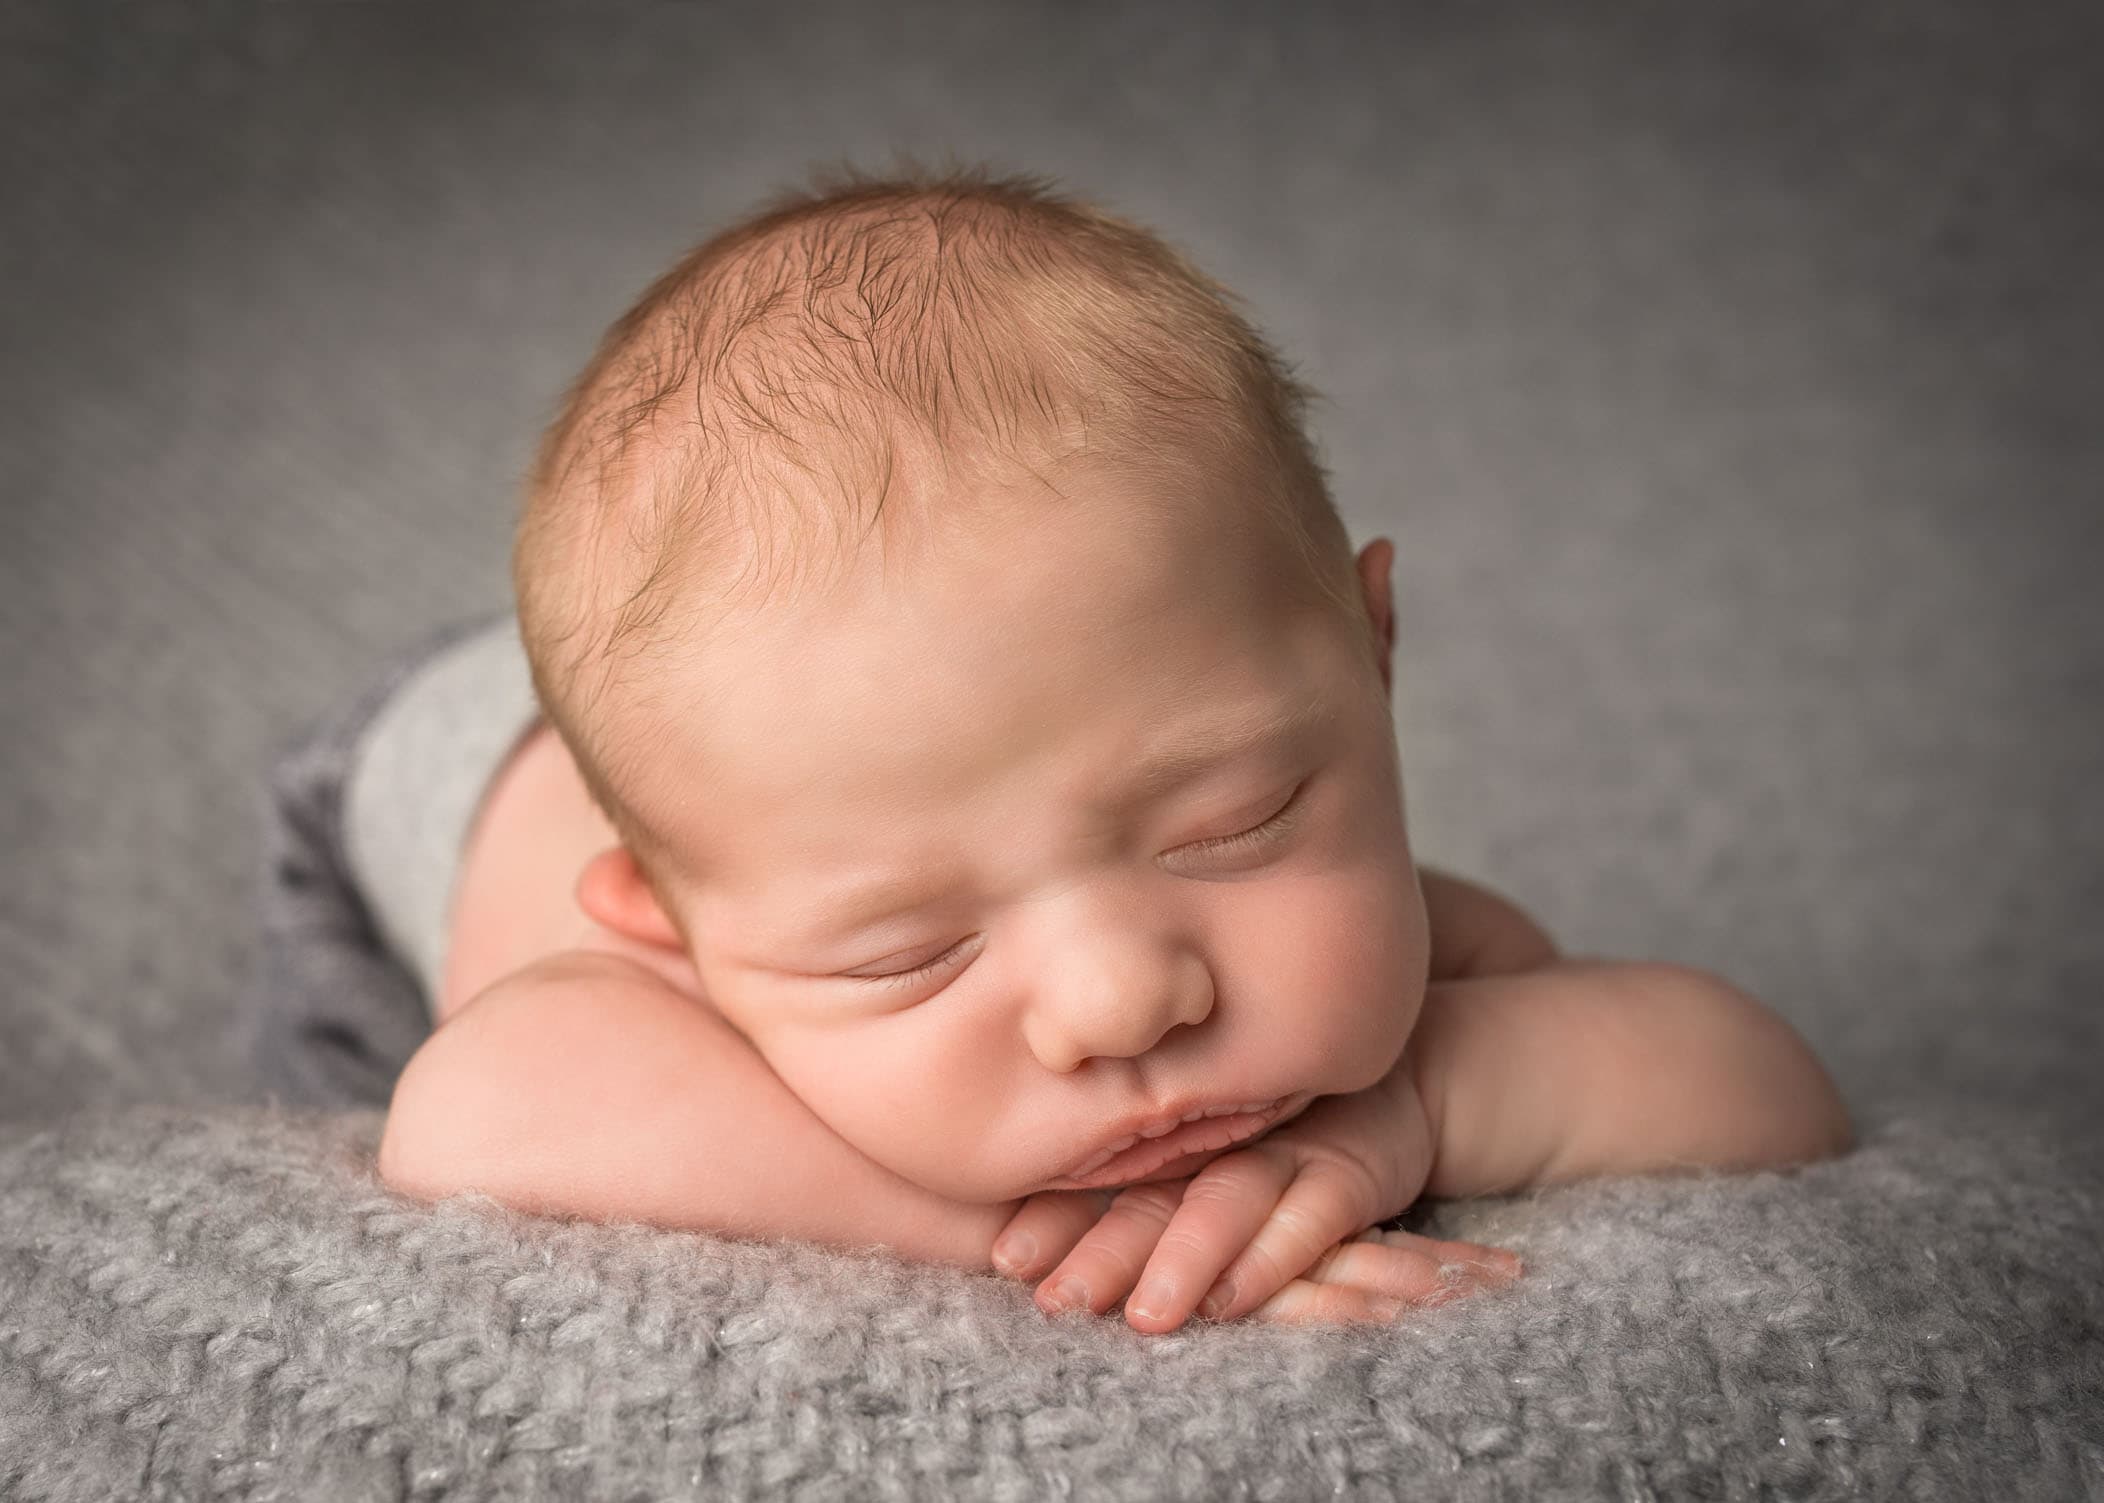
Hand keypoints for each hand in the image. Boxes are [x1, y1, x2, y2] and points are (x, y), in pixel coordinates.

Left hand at [991, 1069, 1523, 1330]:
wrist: (1397, 1084)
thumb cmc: (1274, 1131)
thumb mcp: (1200, 1148)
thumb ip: (1131, 1173)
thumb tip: (1016, 1235)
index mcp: (1170, 1138)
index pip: (1102, 1178)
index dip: (1056, 1214)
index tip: (1007, 1256)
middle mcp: (1218, 1142)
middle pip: (1150, 1195)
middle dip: (1102, 1249)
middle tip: (1058, 1298)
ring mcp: (1284, 1153)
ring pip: (1224, 1204)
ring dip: (1184, 1259)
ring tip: (1147, 1314)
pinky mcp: (1347, 1174)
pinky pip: (1311, 1219)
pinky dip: (1272, 1258)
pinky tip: (1237, 1298)